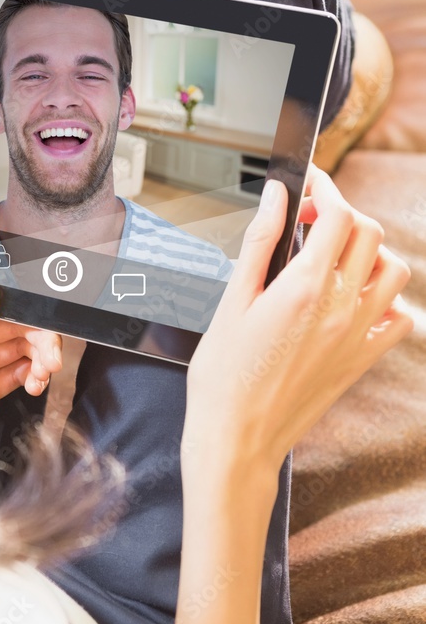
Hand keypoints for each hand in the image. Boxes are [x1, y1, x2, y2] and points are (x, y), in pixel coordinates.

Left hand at [0, 280, 61, 452]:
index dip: (17, 310)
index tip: (39, 322)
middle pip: (9, 326)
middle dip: (36, 337)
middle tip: (51, 356)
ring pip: (17, 350)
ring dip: (37, 357)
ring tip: (45, 372)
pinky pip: (15, 376)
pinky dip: (31, 377)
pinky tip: (35, 383)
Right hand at [183, 165, 412, 490]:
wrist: (237, 438)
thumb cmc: (223, 377)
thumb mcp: (231, 301)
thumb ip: (259, 243)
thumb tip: (276, 197)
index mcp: (304, 289)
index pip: (337, 215)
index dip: (325, 188)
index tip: (308, 185)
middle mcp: (340, 309)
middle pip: (369, 234)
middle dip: (342, 214)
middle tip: (310, 222)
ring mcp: (357, 336)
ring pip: (393, 271)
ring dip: (368, 252)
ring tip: (333, 258)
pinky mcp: (360, 361)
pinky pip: (400, 318)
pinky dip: (386, 299)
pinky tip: (354, 300)